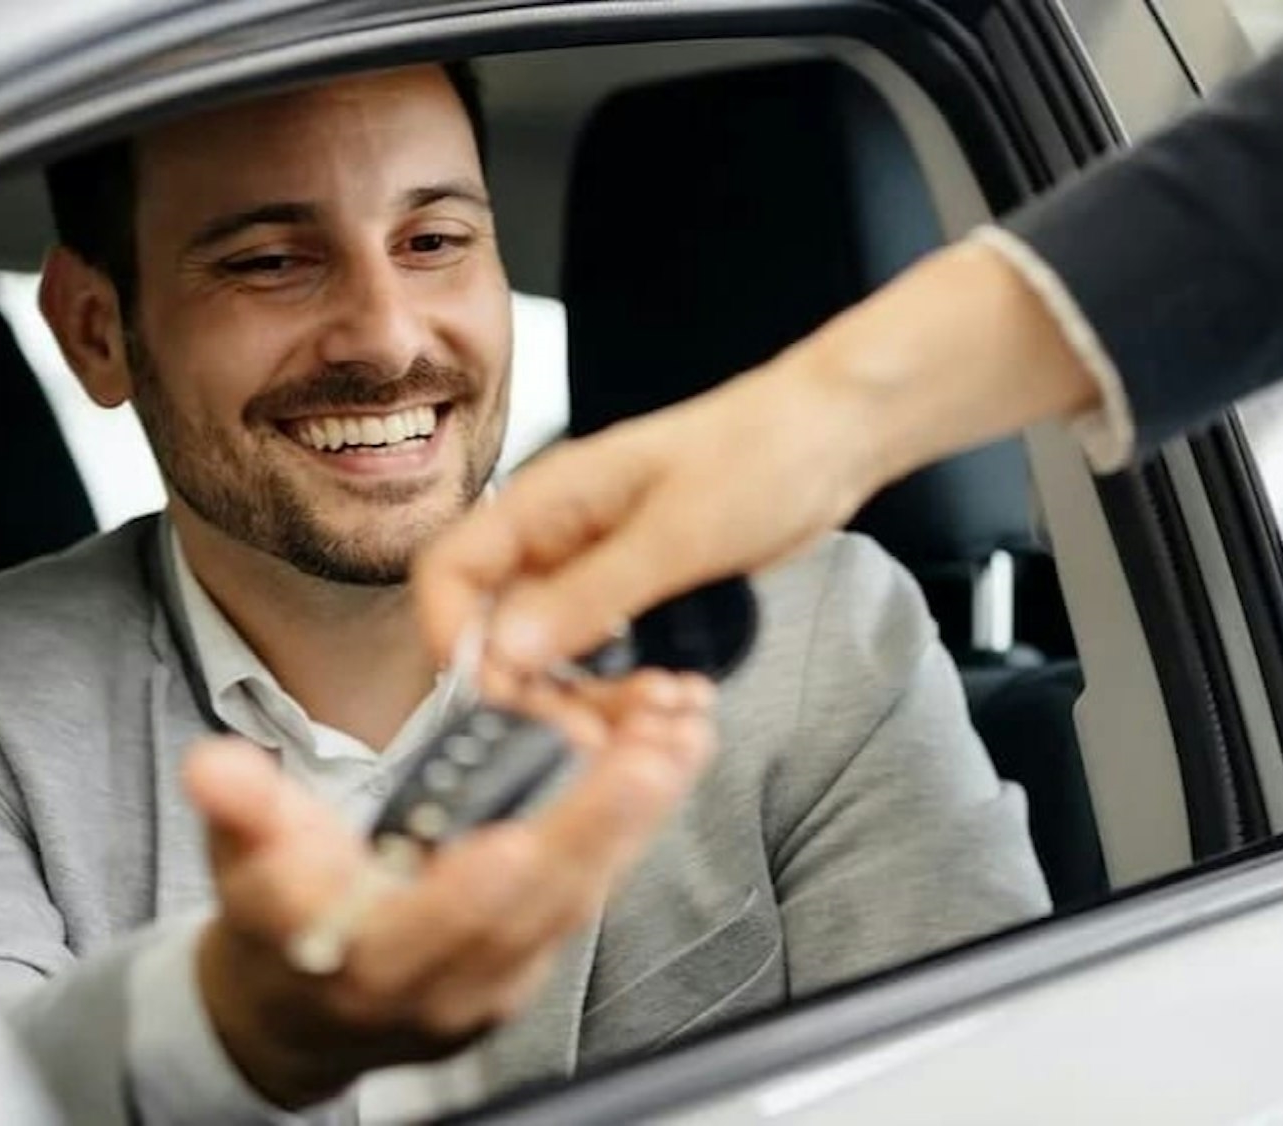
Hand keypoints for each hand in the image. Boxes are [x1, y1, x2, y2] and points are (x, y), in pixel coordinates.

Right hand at [181, 668, 717, 1108]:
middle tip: (647, 759)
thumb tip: (211, 765)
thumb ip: (240, 810)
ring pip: (572, 902)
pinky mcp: (531, 966)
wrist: (300, 1011)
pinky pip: (588, 896)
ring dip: (633, 822)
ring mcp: (494, 984)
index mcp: (358, 963)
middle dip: (592, 834)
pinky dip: (633, 831)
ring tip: (677, 743)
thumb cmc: (278, 923)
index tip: (510, 845)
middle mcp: (438, 987)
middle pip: (525, 913)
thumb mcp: (243, 864)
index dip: (463, 897)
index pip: (416, 936)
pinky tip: (668, 767)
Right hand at [413, 234, 1097, 678]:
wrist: (832, 437)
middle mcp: (555, 537)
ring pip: (550, 652)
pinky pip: (602, 652)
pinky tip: (674, 697)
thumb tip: (502, 651)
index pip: (450, 573)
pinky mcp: (635, 589)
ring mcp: (593, 565)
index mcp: (544, 501)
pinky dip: (624, 684)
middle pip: (495, 628)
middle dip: (532, 689)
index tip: (493, 699)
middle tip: (590, 734)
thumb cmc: (760, 455)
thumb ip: (590, 594)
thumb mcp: (677, 532)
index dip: (453, 639)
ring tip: (653, 715)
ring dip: (585, 695)